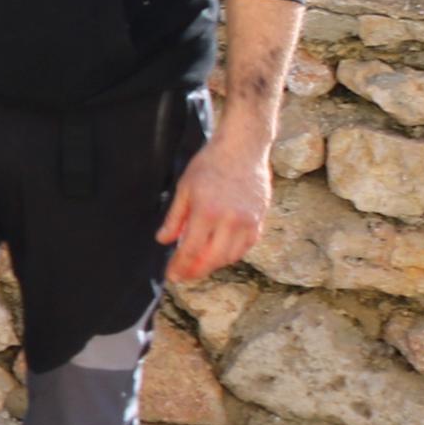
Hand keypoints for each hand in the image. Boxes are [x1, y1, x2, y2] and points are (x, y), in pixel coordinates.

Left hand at [157, 124, 275, 281]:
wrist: (242, 149)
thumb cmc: (210, 165)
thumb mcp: (184, 188)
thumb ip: (174, 218)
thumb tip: (163, 240)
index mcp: (207, 212)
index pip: (190, 250)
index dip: (180, 266)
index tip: (171, 275)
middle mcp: (230, 221)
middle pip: (211, 259)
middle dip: (195, 271)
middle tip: (183, 275)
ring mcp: (248, 222)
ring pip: (230, 256)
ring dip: (213, 264)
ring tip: (199, 265)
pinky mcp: (260, 220)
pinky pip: (246, 247)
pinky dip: (232, 254)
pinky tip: (219, 254)